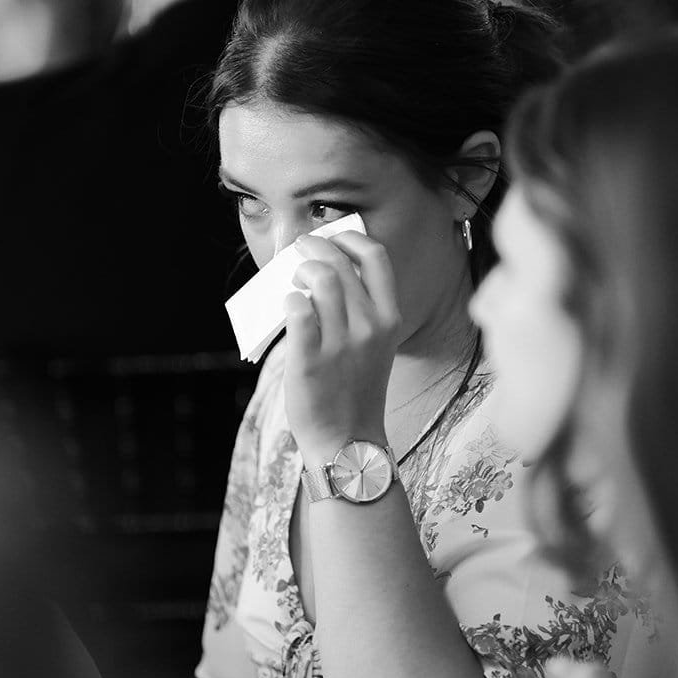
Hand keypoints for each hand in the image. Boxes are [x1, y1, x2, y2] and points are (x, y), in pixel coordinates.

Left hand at [283, 232, 401, 463]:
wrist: (347, 440)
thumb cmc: (355, 389)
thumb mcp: (375, 345)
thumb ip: (359, 309)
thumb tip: (323, 269)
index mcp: (390, 318)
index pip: (376, 256)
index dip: (350, 237)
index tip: (333, 238)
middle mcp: (370, 326)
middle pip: (340, 263)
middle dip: (314, 246)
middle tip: (300, 249)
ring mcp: (341, 343)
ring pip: (319, 279)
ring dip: (301, 270)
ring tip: (294, 279)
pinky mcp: (310, 359)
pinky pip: (297, 310)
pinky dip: (289, 300)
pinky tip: (288, 305)